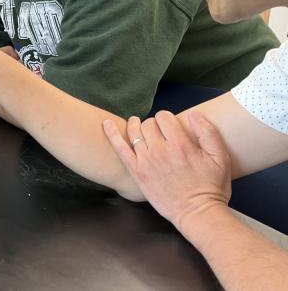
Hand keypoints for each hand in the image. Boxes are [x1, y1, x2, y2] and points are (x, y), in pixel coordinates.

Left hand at [103, 110, 231, 233]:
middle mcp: (160, 150)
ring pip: (134, 132)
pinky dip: (112, 134)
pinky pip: (120, 149)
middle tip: (158, 132)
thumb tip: (194, 113)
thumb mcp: (220, 158)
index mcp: (181, 144)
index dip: (167, 119)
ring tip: (137, 125)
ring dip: (135, 126)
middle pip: (148, 124)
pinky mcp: (137, 172)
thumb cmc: (211, 187)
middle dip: (153, 125)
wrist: (198, 214)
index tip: (169, 126)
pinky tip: (107, 124)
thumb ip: (208, 133)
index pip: (164, 117)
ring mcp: (146, 161)